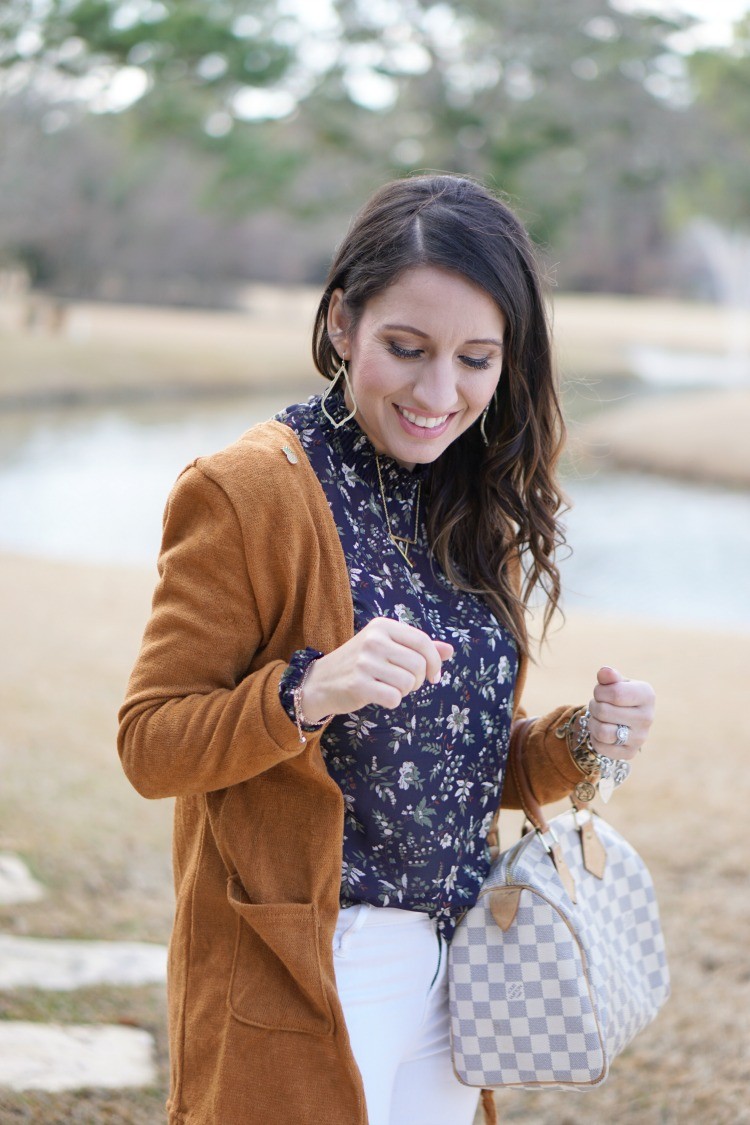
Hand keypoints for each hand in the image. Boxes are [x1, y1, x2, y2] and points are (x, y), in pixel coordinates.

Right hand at [301, 617, 453, 721]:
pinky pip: (394, 698)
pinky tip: (379, 696)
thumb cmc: (360, 664)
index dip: (434, 662)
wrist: (321, 682)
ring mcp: (364, 662)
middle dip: (418, 680)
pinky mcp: (358, 684)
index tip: (433, 676)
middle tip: (404, 684)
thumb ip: (417, 647)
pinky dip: (392, 702)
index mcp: (382, 626)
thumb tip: (450, 650)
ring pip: (408, 683)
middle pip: (418, 664)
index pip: (422, 641)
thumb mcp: (387, 647)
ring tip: (389, 688)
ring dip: (404, 691)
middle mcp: (374, 640)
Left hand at [587, 666, 654, 759]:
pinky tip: (602, 730)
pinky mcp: (629, 753)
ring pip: (602, 732)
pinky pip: (601, 747)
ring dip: (593, 722)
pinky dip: (595, 737)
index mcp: (647, 695)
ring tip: (598, 717)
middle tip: (599, 704)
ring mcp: (640, 738)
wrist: (625, 718)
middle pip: (604, 711)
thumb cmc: (618, 696)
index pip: (615, 693)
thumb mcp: (615, 682)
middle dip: (594, 706)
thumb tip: (605, 672)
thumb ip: (609, 676)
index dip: (600, 691)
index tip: (600, 692)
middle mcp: (648, 717)